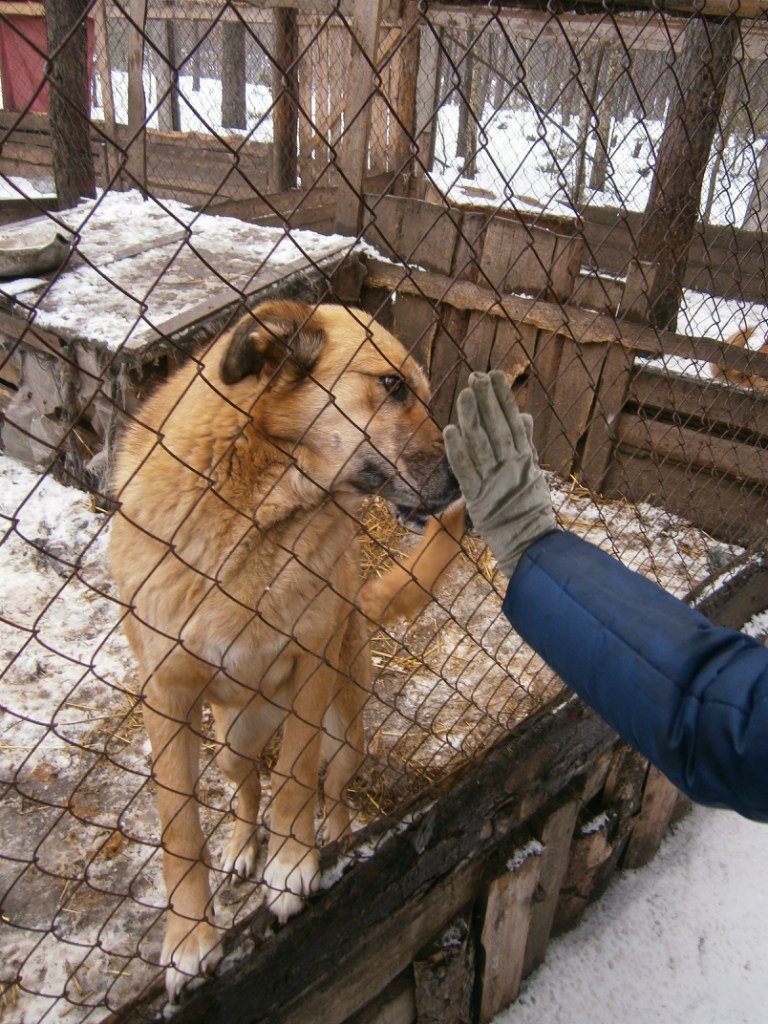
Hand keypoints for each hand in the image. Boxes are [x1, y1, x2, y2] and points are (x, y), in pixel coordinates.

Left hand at [443, 370, 556, 576]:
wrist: (530, 543)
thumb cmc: (530, 509)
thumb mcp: (533, 473)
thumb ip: (527, 443)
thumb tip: (524, 415)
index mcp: (525, 458)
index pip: (513, 421)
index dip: (503, 398)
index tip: (494, 376)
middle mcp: (511, 465)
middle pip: (497, 427)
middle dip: (486, 400)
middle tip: (477, 376)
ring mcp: (495, 480)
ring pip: (481, 443)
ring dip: (471, 417)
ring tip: (464, 394)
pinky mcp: (479, 497)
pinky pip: (466, 470)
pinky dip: (458, 450)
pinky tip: (450, 430)